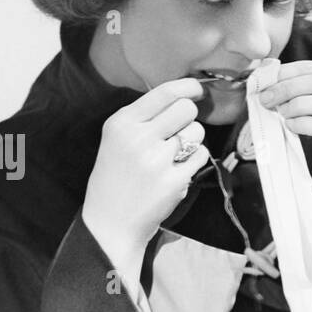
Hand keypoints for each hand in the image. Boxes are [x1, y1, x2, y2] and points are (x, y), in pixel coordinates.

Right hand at [81, 79, 208, 280]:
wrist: (110, 223)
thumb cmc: (116, 178)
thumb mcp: (117, 139)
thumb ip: (144, 118)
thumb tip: (184, 95)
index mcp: (121, 123)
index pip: (164, 93)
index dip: (187, 88)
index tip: (198, 90)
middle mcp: (138, 138)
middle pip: (186, 109)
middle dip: (189, 118)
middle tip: (179, 133)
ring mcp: (156, 160)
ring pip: (196, 132)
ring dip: (192, 141)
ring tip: (173, 157)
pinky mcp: (173, 181)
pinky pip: (201, 156)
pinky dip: (194, 162)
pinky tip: (176, 172)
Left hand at [260, 60, 311, 189]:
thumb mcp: (310, 98)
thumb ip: (295, 82)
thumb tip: (265, 68)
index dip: (287, 72)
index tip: (265, 82)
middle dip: (288, 88)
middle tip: (266, 98)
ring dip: (298, 105)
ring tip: (281, 113)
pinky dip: (304, 124)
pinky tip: (291, 126)